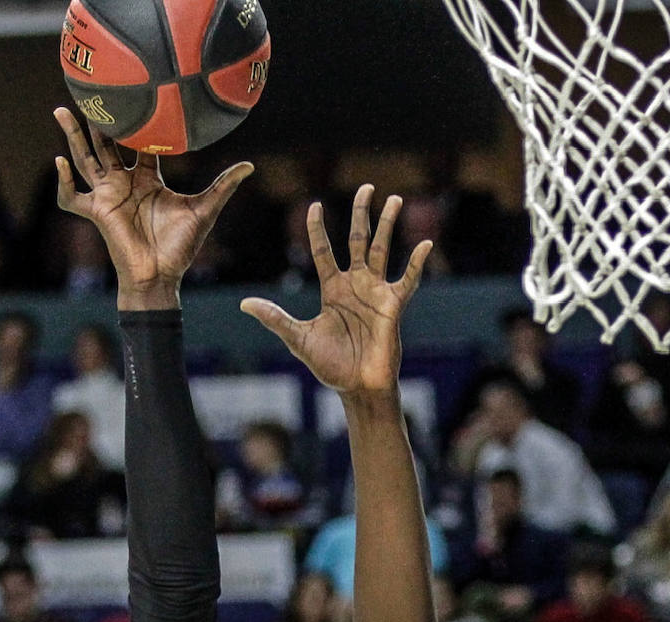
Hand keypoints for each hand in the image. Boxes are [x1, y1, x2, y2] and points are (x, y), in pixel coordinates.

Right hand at [53, 108, 251, 304]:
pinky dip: (63, 182)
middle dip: (98, 122)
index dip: (139, 125)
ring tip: (61, 111)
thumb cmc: (180, 247)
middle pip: (107, 145)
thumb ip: (223, 186)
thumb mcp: (205, 210)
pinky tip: (59, 163)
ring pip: (85, 160)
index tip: (138, 99)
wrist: (162, 276)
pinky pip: (72, 197)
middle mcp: (125, 183)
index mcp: (148, 179)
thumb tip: (250, 166)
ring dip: (73, 137)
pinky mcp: (98, 212)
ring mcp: (109, 196)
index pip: (140, 144)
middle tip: (92, 94)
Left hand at [240, 184, 431, 393]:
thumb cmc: (330, 366)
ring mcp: (376, 292)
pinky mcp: (393, 305)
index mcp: (332, 289)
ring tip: (394, 198)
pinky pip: (408, 278)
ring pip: (383, 249)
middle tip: (366, 187)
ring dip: (389, 224)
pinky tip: (426, 243)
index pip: (324, 251)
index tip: (314, 206)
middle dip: (361, 213)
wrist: (358, 387)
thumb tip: (244, 304)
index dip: (318, 229)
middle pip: (358, 239)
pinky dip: (417, 262)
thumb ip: (275, 318)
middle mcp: (355, 285)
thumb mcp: (298, 338)